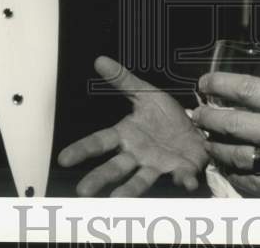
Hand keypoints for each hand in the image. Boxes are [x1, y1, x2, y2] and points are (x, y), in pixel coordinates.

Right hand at [57, 56, 207, 195]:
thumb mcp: (145, 93)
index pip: (99, 142)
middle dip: (99, 179)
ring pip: (141, 180)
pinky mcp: (180, 170)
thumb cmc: (164, 116)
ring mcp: (157, 165)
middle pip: (115, 167)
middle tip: (82, 192)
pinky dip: (183, 180)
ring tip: (117, 200)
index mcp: (126, 136)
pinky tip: (186, 183)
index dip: (81, 150)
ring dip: (130, 190)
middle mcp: (137, 155)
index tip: (63, 159)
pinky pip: (181, 176)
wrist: (195, 128)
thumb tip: (100, 60)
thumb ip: (123, 80)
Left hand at [192, 71, 259, 197]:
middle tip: (198, 113)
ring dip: (216, 147)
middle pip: (233, 122)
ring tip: (208, 141)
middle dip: (208, 117)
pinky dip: (234, 175)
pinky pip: (249, 184)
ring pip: (235, 155)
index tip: (205, 82)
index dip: (220, 84)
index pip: (247, 90)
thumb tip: (255, 102)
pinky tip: (229, 169)